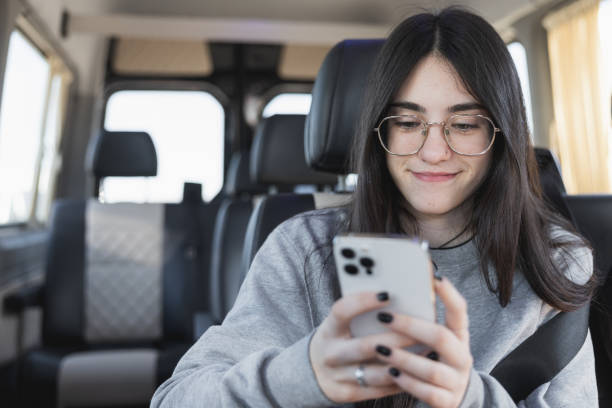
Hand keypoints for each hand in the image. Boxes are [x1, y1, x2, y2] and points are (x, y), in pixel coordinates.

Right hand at [309, 291, 414, 402]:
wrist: (313, 371)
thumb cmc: (337, 339)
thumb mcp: (340, 324)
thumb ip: (360, 313)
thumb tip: (395, 295)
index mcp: (329, 329)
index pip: (342, 311)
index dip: (363, 301)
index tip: (387, 294)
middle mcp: (331, 353)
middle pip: (367, 346)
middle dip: (398, 337)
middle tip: (424, 329)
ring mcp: (338, 376)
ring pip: (377, 372)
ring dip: (405, 363)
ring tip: (429, 352)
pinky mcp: (347, 393)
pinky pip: (380, 389)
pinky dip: (401, 380)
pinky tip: (418, 370)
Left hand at [373, 277, 472, 407]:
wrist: (450, 396)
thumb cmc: (433, 358)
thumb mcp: (433, 339)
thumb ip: (422, 321)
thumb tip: (391, 294)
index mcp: (459, 335)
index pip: (459, 310)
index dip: (449, 294)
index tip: (434, 277)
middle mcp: (462, 356)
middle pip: (441, 337)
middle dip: (411, 327)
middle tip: (385, 318)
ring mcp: (456, 380)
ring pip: (431, 369)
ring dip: (404, 358)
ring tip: (380, 350)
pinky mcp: (447, 401)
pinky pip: (427, 392)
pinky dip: (407, 382)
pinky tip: (391, 373)